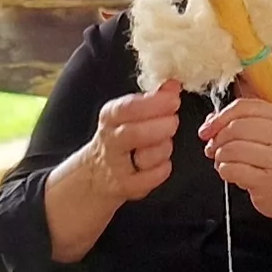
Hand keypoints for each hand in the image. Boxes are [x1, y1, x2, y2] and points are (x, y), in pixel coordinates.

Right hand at [71, 81, 184, 205]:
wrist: (98, 172)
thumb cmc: (121, 137)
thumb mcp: (130, 113)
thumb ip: (154, 98)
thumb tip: (174, 85)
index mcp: (110, 117)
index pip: (127, 108)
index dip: (153, 103)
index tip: (173, 99)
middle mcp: (110, 141)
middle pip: (134, 134)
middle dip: (161, 126)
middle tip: (173, 121)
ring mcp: (116, 166)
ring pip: (145, 157)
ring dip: (163, 148)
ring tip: (164, 142)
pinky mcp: (125, 186)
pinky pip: (151, 178)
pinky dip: (162, 169)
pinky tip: (161, 162)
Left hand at [201, 95, 271, 246]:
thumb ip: (243, 121)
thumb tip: (212, 120)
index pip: (243, 107)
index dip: (219, 117)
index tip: (208, 128)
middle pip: (236, 128)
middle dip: (217, 138)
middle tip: (212, 147)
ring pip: (232, 149)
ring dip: (220, 156)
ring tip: (223, 161)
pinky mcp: (268, 181)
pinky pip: (233, 170)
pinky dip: (225, 170)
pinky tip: (230, 172)